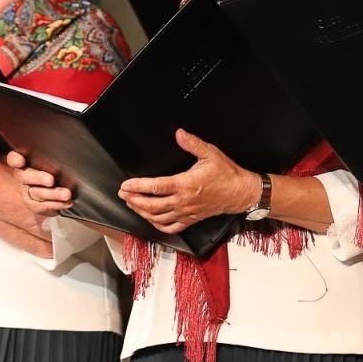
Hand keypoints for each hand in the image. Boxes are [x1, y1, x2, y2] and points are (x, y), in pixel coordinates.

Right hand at [6, 150, 73, 217]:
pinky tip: (67, 203)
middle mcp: (22, 177)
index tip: (20, 161)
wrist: (45, 183)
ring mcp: (27, 192)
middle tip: (50, 180)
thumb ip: (47, 152)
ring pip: (37, 194)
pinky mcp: (35, 204)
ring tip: (66, 194)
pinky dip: (56, 205)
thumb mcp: (44, 156)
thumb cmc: (46, 163)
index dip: (15, 160)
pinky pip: (43, 207)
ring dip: (52, 194)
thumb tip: (62, 144)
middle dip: (38, 178)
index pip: (13, 159)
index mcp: (20, 162)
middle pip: (25, 177)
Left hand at [117, 129, 257, 233]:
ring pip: (158, 218)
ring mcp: (186, 213)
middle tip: (123, 194)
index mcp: (186, 184)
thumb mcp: (210, 153)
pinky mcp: (190, 219)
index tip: (126, 185)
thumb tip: (179, 134)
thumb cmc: (226, 174)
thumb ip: (193, 143)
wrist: (239, 192)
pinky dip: (157, 225)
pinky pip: (170, 227)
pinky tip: (150, 219)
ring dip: (141, 212)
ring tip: (131, 204)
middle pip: (152, 205)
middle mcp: (183, 201)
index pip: (156, 187)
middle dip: (133, 200)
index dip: (138, 187)